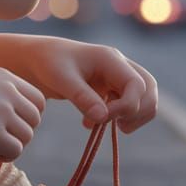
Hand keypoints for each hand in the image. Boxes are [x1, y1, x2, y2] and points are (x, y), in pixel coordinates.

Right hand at [0, 65, 44, 160]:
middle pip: (35, 119)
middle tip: (1, 136)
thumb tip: (8, 113)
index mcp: (5, 76)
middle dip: (22, 130)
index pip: (37, 99)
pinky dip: (7, 155)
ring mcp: (2, 112)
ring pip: (27, 136)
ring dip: (14, 144)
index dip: (28, 115)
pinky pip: (15, 150)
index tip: (12, 123)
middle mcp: (8, 92)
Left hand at [14, 36, 156, 133]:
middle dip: (139, 112)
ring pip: (143, 97)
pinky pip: (127, 103)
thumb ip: (82, 97)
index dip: (127, 106)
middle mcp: (118, 65)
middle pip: (148, 89)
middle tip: (118, 127)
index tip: (104, 118)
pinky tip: (92, 123)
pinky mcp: (110, 87)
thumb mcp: (60, 79)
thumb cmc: (47, 63)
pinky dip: (117, 117)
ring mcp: (116, 76)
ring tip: (107, 126)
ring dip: (132, 116)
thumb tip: (103, 117)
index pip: (136, 84)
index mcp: (109, 58)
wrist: (37, 59)